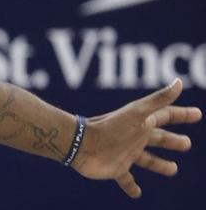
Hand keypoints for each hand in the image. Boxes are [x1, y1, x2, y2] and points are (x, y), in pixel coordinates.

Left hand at [72, 78, 200, 197]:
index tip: (197, 113)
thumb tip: (178, 82)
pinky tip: (137, 194)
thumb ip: (159, 100)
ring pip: (147, 159)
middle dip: (172, 140)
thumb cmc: (111, 127)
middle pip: (158, 138)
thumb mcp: (138, 113)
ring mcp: (126, 154)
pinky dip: (132, 187)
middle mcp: (135, 137)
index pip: (166, 116)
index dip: (181, 114)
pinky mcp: (117, 169)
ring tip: (173, 169)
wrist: (81, 143)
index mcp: (141, 123)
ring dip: (160, 165)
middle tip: (187, 143)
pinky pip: (126, 180)